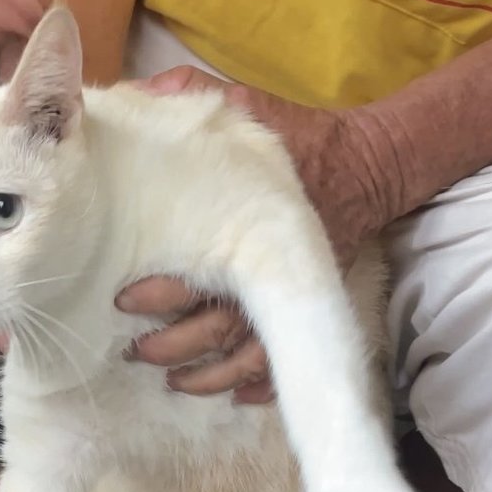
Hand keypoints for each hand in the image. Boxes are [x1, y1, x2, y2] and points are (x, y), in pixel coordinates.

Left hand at [118, 66, 381, 399]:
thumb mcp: (242, 105)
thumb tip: (130, 95)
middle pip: (219, 325)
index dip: (162, 292)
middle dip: (176, 344)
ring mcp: (290, 291)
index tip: (124, 298)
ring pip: (251, 353)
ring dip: (212, 374)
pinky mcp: (307, 303)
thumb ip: (187, 97)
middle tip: (138, 351)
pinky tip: (236, 397)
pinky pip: (288, 358)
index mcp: (245, 224)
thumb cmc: (294, 137)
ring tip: (176, 381)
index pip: (200, 271)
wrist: (366, 164)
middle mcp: (267, 267)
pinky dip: (264, 385)